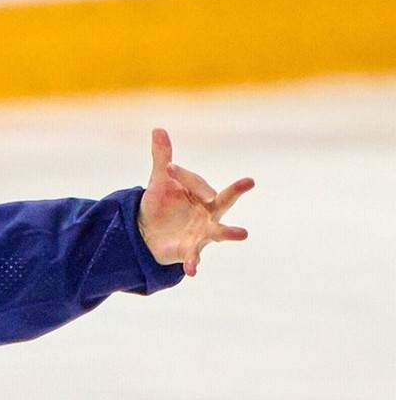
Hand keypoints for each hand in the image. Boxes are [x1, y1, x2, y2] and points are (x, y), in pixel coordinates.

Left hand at [138, 128, 253, 276]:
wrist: (150, 232)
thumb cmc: (162, 203)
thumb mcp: (160, 181)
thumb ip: (162, 157)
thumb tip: (158, 129)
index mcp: (202, 194)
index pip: (196, 181)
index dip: (182, 175)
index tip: (168, 168)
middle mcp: (208, 213)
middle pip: (224, 201)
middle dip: (235, 192)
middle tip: (249, 180)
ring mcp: (201, 232)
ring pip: (218, 232)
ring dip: (230, 233)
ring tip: (244, 233)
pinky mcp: (189, 250)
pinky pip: (192, 257)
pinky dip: (192, 263)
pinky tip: (192, 270)